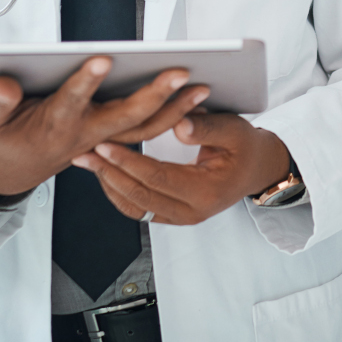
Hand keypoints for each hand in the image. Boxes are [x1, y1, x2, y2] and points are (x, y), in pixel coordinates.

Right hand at [0, 57, 209, 196]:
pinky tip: (193, 98)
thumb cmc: (2, 137)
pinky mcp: (111, 140)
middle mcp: (85, 134)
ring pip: (144, 129)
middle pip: (125, 118)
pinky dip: (172, 118)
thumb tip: (7, 83)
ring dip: (176, 110)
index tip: (103, 59)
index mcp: (55, 125)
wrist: (13, 170)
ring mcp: (102, 140)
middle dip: (154, 95)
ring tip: (202, 86)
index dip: (86, 81)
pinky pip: (146, 131)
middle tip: (180, 72)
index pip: (71, 101)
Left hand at [70, 112, 289, 224]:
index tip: (103, 145)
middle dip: (107, 174)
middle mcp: (192, 212)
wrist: (258, 168)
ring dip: (108, 184)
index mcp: (206, 192)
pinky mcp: (173, 214)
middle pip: (140, 196)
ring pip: (135, 207)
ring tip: (86, 161)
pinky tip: (104, 172)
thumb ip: (205, 127)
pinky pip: (139, 209)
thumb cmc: (245, 146)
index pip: (157, 178)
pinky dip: (118, 192)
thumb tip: (179, 124)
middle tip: (83, 153)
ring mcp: (182, 217)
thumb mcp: (233, 129)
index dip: (128, 162)